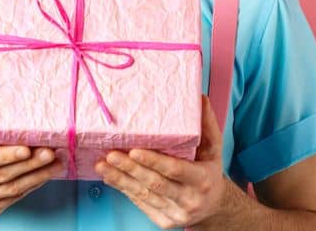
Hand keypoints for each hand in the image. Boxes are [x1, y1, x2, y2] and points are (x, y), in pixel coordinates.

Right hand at [0, 91, 60, 218]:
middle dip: (29, 165)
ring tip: (56, 162)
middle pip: (2, 176)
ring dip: (37, 176)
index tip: (26, 148)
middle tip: (50, 151)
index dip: (5, 156)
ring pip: (12, 189)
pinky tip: (45, 174)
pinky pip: (15, 198)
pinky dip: (32, 186)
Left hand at [93, 94, 250, 229]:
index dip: (154, 161)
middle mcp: (190, 199)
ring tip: (101, 165)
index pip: (175, 170)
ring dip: (120, 179)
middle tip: (111, 154)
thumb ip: (206, 125)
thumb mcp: (213, 149)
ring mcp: (176, 213)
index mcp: (203, 180)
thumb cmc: (208, 171)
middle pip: (155, 183)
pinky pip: (141, 203)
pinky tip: (110, 177)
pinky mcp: (164, 221)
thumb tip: (199, 97)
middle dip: (130, 169)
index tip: (134, 150)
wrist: (214, 208)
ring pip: (143, 195)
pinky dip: (124, 189)